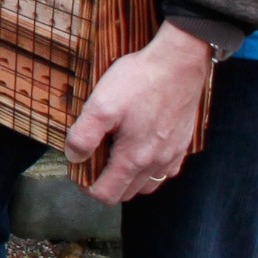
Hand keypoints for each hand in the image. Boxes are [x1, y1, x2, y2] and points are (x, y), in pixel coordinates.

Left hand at [65, 25, 215, 203]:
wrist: (178, 63)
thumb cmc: (139, 81)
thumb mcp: (100, 105)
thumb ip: (83, 136)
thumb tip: (74, 157)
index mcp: (134, 158)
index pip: (107, 194)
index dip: (87, 186)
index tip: (78, 169)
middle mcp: (157, 163)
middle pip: (127, 193)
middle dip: (106, 183)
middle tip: (93, 159)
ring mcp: (173, 155)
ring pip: (148, 184)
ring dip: (128, 178)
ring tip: (115, 154)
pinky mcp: (182, 144)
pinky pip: (165, 170)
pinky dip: (149, 169)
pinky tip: (140, 148)